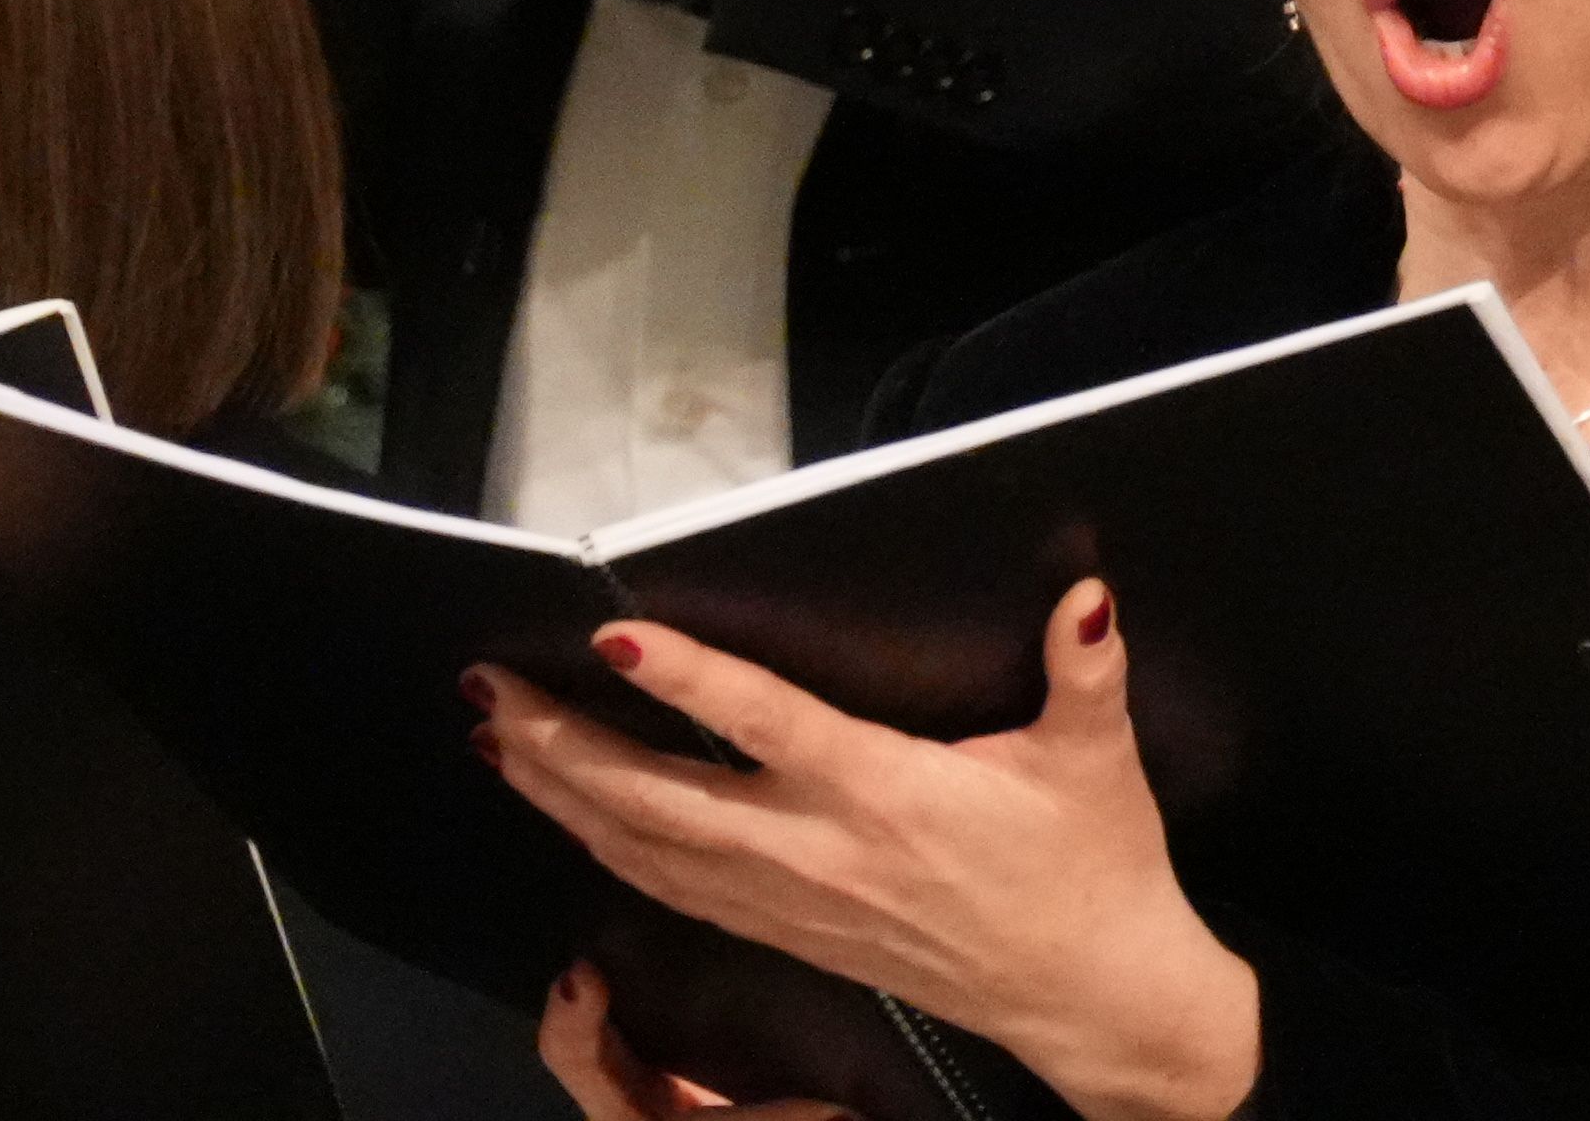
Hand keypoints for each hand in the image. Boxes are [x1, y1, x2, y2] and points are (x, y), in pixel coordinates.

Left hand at [478, 587, 1258, 1120]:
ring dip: (566, 796)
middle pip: (665, 800)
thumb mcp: (1096, 762)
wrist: (1089, 995)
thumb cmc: (1092, 869)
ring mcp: (796, 900)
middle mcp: (821, 851)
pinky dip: (608, 848)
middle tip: (493, 686)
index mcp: (888, 795)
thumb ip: (1085, 671)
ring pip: (652, 850)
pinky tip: (570, 815)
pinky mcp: (790, 933)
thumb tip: (1085, 594)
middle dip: (567, 744)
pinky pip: (675, 890)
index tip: (615, 639)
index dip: (691, 682)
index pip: (770, 727)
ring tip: (500, 738)